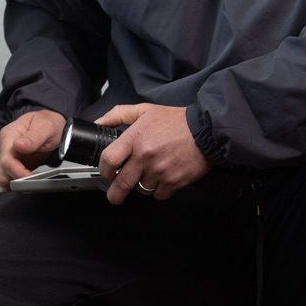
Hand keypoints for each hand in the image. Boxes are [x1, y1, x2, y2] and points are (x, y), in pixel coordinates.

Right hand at [0, 108, 65, 189]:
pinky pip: (7, 178)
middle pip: (2, 172)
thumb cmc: (47, 124)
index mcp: (8, 135)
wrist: (49, 125)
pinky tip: (28, 179)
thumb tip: (18, 145)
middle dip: (19, 179)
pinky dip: (16, 182)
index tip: (34, 177)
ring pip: (2, 178)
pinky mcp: (8, 163)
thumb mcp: (46, 127)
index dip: (20, 173)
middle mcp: (1, 146)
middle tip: (37, 178)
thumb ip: (33, 138)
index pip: (6, 162)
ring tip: (34, 177)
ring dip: (17, 182)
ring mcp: (3, 155)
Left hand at [95, 103, 210, 203]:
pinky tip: (163, 177)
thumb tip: (99, 123)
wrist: (206, 130)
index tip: (107, 173)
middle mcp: (145, 155)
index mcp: (136, 137)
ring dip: (142, 185)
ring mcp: (159, 170)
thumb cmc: (177, 121)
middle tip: (115, 195)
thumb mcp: (145, 110)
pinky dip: (159, 190)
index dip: (103, 170)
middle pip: (121, 184)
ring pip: (141, 190)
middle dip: (115, 194)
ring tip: (150, 174)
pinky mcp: (173, 181)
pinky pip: (158, 194)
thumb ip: (119, 115)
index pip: (109, 160)